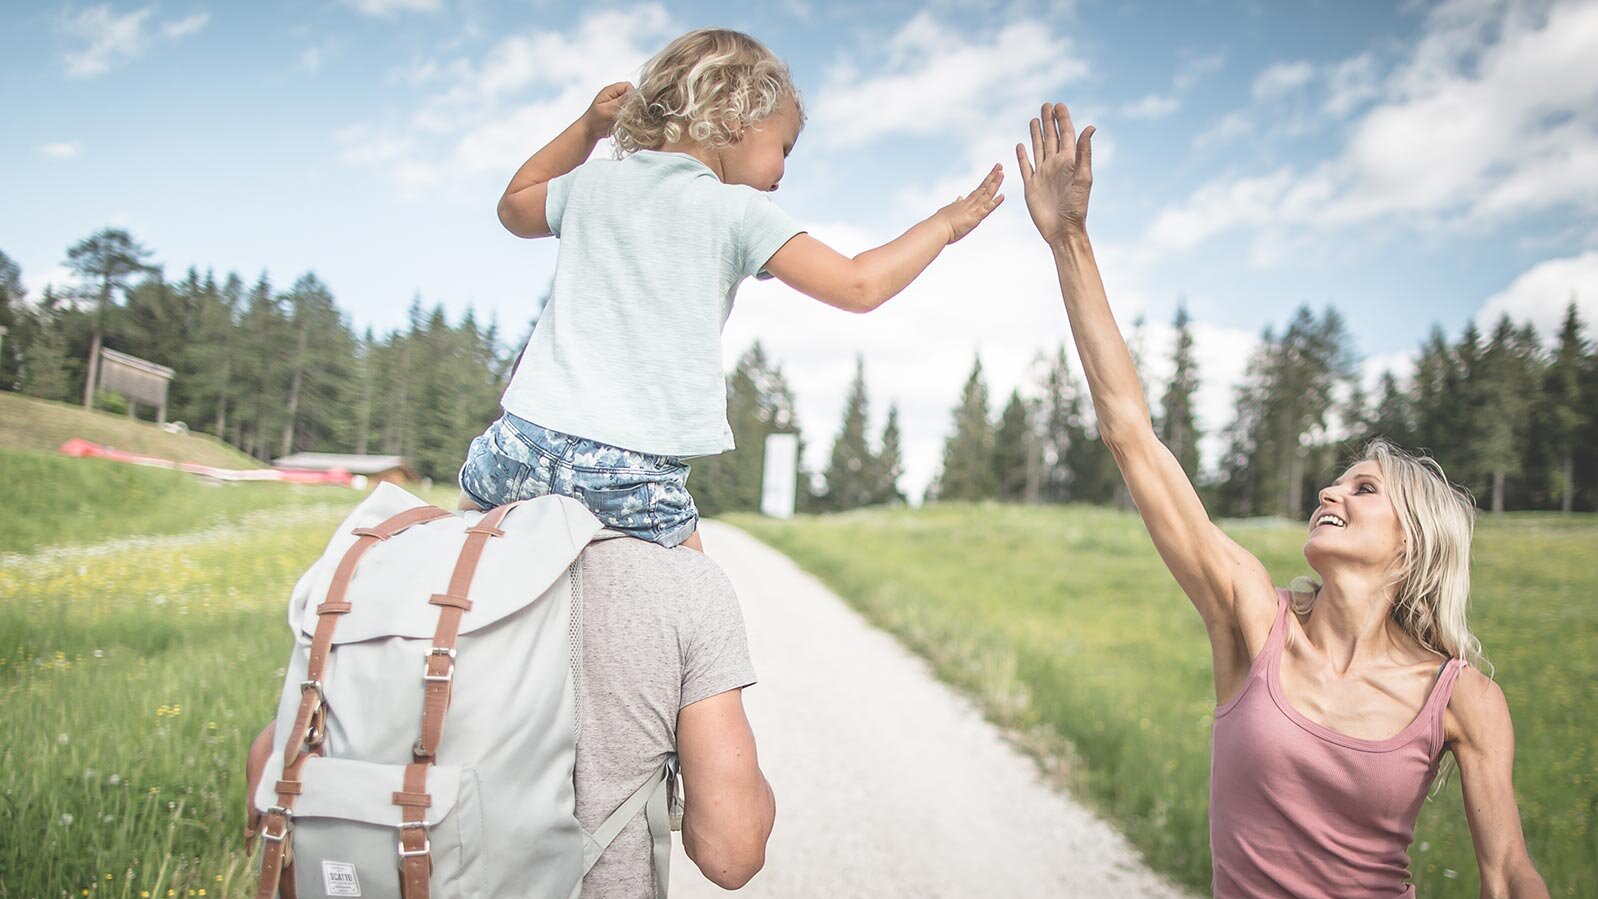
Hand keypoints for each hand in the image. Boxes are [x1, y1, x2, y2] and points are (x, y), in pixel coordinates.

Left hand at [583, 81, 632, 140]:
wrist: (589, 131)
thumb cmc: (595, 121)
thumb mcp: (607, 110)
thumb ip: (620, 102)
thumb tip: (634, 94)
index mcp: (610, 90)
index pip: (628, 86)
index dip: (632, 95)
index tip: (631, 107)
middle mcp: (614, 94)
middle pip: (631, 94)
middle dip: (633, 103)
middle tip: (628, 114)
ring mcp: (617, 102)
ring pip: (632, 102)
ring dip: (632, 110)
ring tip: (625, 119)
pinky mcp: (620, 110)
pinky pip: (630, 110)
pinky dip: (631, 115)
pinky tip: (626, 121)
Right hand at [934, 164, 1004, 243]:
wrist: (936, 228)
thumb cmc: (939, 223)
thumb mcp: (949, 210)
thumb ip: (956, 204)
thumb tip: (960, 197)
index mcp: (964, 203)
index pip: (978, 190)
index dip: (987, 181)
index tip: (993, 173)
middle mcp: (969, 203)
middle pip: (983, 188)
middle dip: (992, 176)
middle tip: (1000, 165)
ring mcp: (972, 210)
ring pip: (986, 195)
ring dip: (995, 184)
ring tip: (1002, 173)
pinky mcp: (974, 218)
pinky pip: (987, 209)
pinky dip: (995, 202)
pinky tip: (1002, 195)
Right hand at [1016, 102, 1094, 244]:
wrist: (1063, 230)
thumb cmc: (1077, 207)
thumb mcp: (1084, 178)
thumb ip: (1084, 152)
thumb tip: (1090, 127)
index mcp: (1069, 162)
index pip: (1066, 135)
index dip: (1063, 120)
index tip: (1059, 105)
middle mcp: (1056, 165)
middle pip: (1051, 138)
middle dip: (1049, 121)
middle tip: (1046, 105)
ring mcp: (1043, 175)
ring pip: (1038, 149)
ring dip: (1036, 134)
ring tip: (1034, 119)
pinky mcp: (1031, 186)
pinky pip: (1025, 167)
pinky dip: (1022, 156)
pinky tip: (1020, 145)